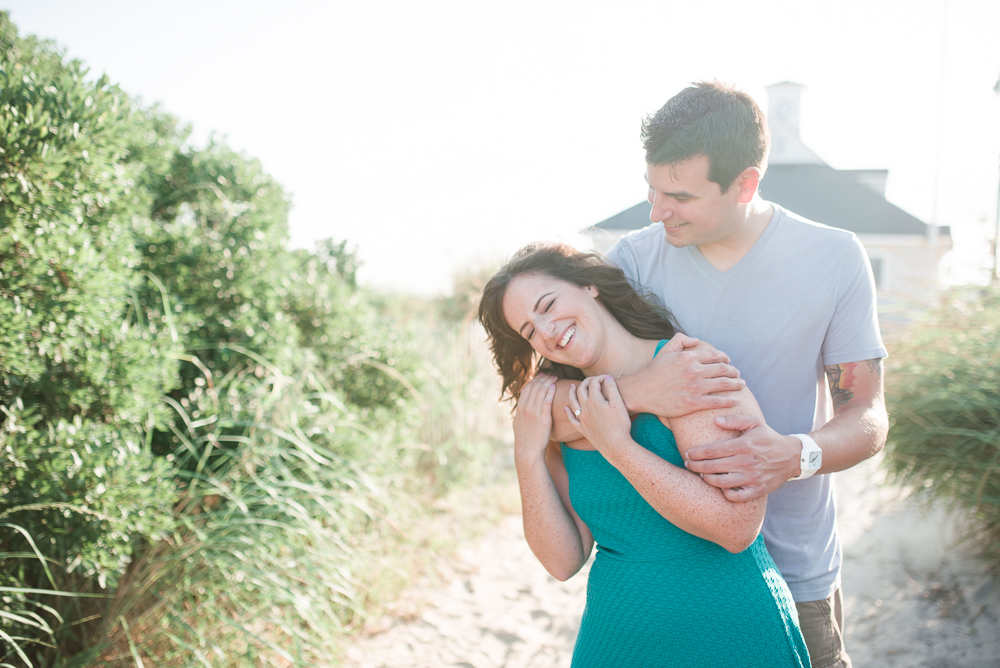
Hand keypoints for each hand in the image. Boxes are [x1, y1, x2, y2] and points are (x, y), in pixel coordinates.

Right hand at [513, 373, 556, 458]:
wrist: (528, 451)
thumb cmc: (525, 439)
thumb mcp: (518, 423)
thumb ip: (520, 413)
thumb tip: (522, 406)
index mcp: (520, 408)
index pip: (526, 388)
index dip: (534, 380)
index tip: (541, 375)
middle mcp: (525, 408)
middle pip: (534, 387)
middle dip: (543, 378)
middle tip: (550, 374)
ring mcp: (534, 412)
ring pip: (541, 391)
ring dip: (548, 382)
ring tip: (555, 377)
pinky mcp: (543, 418)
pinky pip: (547, 401)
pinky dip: (550, 391)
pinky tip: (554, 386)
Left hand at [564, 376, 631, 452]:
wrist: (615, 445)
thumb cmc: (620, 424)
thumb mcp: (619, 404)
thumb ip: (612, 388)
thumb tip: (607, 378)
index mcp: (594, 400)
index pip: (594, 383)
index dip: (600, 377)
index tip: (607, 378)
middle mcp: (585, 408)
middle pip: (581, 390)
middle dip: (585, 382)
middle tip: (590, 379)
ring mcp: (582, 419)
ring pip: (573, 402)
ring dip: (571, 393)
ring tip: (571, 387)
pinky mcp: (583, 429)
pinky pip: (572, 419)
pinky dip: (568, 412)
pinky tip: (565, 408)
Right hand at [632, 333, 745, 417]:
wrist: (641, 392)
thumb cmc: (653, 371)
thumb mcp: (665, 350)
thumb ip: (680, 339)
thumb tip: (696, 340)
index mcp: (689, 357)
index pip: (715, 355)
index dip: (725, 358)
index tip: (729, 362)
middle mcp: (694, 371)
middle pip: (723, 369)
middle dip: (734, 371)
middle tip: (738, 375)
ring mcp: (694, 388)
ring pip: (723, 384)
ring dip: (736, 384)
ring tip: (741, 385)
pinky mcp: (692, 403)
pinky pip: (716, 402)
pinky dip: (729, 401)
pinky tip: (735, 400)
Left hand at [682, 415, 800, 501]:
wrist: (792, 456)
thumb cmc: (768, 438)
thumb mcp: (754, 423)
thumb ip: (735, 420)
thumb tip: (716, 420)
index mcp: (743, 445)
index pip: (712, 451)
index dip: (696, 453)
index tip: (687, 453)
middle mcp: (746, 462)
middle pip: (712, 467)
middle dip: (695, 466)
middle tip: (688, 464)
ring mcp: (752, 478)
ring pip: (721, 483)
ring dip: (707, 479)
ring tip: (701, 474)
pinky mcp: (758, 490)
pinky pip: (736, 497)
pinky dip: (726, 493)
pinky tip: (720, 487)